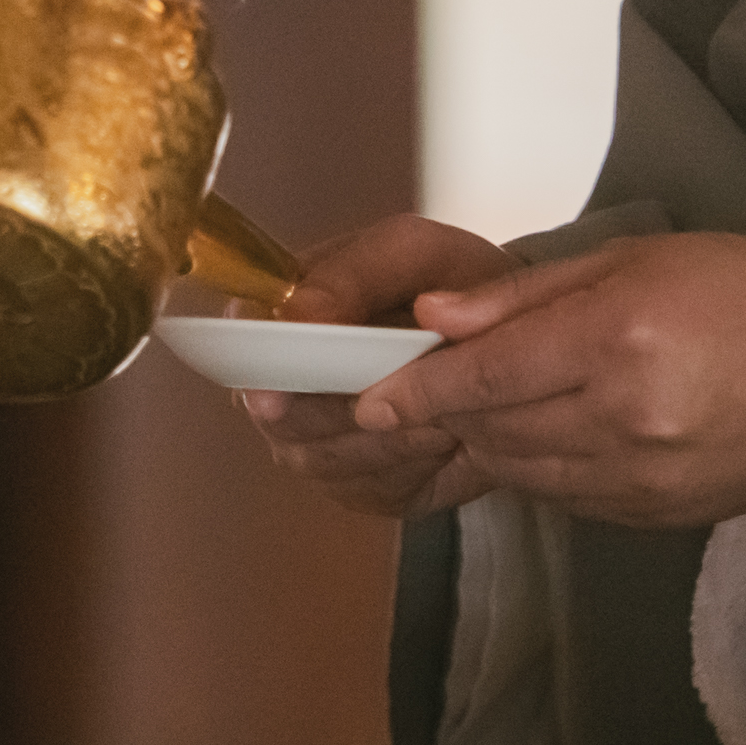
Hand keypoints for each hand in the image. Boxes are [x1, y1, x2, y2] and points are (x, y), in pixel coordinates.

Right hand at [236, 215, 523, 519]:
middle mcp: (284, 379)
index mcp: (283, 308)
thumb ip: (355, 272)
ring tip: (444, 411)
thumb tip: (296, 314)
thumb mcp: (415, 253)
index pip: (240, 343)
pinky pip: (368, 491)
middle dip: (347, 409)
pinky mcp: (356, 483)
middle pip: (280, 417)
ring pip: (322, 461)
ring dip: (389, 439)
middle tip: (413, 392)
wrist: (505, 343)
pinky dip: (411, 470)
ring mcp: (314, 438)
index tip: (282, 389)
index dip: (261, 368)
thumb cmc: (451, 286)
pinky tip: (444, 441)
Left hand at [354, 232, 745, 528]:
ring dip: (491, 440)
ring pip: (523, 471)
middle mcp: (625, 418)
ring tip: (497, 403)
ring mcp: (643, 477)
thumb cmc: (738, 291)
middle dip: (450, 410)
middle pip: (494, 428)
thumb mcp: (628, 260)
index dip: (418, 390)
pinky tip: (556, 433)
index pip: (485, 377)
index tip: (367, 396)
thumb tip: (435, 319)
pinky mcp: (657, 515)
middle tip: (428, 385)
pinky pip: (567, 498)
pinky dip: (542, 468)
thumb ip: (523, 296)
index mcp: (615, 340)